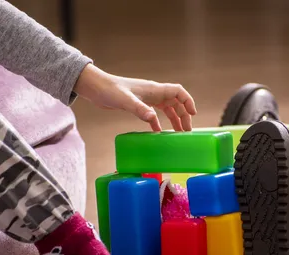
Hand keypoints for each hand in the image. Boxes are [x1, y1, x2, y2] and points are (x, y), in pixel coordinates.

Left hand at [74, 64, 196, 130]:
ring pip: (166, 109)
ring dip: (174, 120)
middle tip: (186, 131)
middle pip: (175, 103)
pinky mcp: (138, 105)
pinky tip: (158, 134)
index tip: (193, 114)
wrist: (95, 87)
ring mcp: (146, 99)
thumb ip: (139, 109)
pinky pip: (153, 114)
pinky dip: (158, 123)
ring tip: (178, 134)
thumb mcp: (125, 100)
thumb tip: (153, 119)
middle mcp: (153, 93)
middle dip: (183, 116)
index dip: (188, 102)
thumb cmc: (110, 90)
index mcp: (154, 89)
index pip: (178, 92)